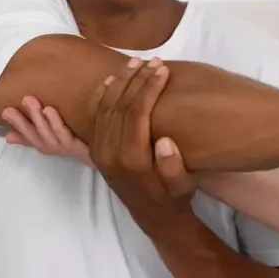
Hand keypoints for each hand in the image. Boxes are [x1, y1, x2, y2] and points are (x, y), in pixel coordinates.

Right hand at [2, 97, 91, 166]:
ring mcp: (60, 145)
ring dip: (36, 116)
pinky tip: (49, 109)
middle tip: (11, 106)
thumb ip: (27, 137)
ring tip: (29, 101)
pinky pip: (61, 132)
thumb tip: (8, 136)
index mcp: (41, 143)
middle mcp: (49, 146)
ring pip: (45, 131)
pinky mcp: (72, 145)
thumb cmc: (69, 143)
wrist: (94, 153)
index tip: (4, 111)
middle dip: (21, 120)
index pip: (24, 134)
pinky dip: (54, 121)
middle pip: (32, 133)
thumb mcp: (47, 139)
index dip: (15, 124)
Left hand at [88, 57, 197, 231]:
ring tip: (135, 63)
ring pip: (104, 107)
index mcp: (132, 159)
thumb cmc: (174, 197)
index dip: (149, 88)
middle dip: (136, 79)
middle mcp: (110, 153)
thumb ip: (173, 167)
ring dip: (119, 82)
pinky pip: (95, 117)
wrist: (153, 216)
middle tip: (153, 61)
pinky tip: (111, 79)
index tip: (162, 70)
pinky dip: (102, 95)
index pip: (136, 113)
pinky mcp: (96, 150)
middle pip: (119, 106)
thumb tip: (165, 141)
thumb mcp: (183, 186)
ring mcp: (99, 152)